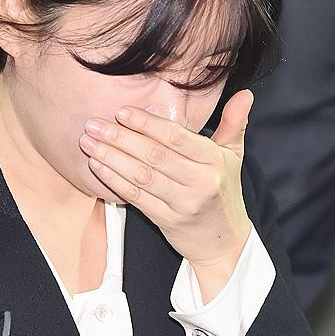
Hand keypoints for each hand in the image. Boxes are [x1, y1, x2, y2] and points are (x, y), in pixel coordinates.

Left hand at [80, 89, 253, 300]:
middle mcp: (200, 182)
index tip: (122, 112)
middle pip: (154, 155)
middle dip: (120, 138)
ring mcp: (183, 204)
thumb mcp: (233, 156)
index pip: (176, 138)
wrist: (224, 241)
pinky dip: (114, 181)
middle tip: (94, 124)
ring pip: (142, 176)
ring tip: (88, 143)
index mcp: (214, 161)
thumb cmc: (224, 191)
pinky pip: (136, 198)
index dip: (147, 124)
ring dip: (111, 158)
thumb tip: (245, 94)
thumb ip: (235, 123)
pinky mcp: (167, 221)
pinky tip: (97, 167)